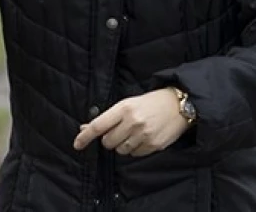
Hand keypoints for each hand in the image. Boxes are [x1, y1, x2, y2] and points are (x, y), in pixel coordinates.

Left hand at [72, 88, 191, 156]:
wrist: (178, 105)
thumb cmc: (150, 102)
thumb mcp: (127, 103)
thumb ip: (108, 117)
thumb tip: (86, 128)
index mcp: (124, 108)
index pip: (98, 126)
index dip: (85, 137)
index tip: (77, 144)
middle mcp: (133, 122)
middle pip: (108, 142)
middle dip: (109, 139)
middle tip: (119, 131)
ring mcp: (144, 135)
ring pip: (121, 150)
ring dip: (122, 144)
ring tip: (133, 133)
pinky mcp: (154, 145)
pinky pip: (135, 154)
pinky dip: (135, 148)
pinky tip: (143, 137)